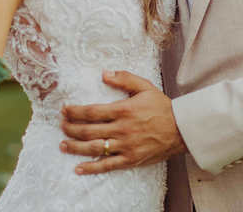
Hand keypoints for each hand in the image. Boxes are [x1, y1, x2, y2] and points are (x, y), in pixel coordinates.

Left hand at [60, 71, 187, 173]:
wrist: (181, 129)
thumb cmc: (162, 106)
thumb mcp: (144, 86)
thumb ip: (124, 78)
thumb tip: (104, 74)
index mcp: (123, 110)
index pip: (92, 111)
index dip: (75, 111)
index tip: (64, 110)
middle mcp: (122, 129)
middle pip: (89, 130)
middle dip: (71, 128)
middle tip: (61, 126)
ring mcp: (125, 146)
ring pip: (94, 148)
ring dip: (75, 147)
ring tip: (63, 144)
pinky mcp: (130, 159)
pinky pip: (107, 165)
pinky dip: (91, 168)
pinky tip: (78, 168)